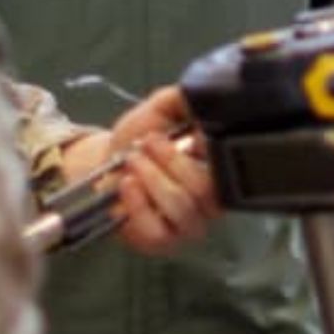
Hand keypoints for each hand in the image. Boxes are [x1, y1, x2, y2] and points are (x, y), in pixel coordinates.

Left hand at [101, 84, 216, 253]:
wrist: (104, 166)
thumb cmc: (138, 140)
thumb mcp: (161, 109)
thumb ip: (182, 97)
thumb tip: (202, 91)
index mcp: (219, 168)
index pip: (229, 164)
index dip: (207, 148)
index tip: (185, 132)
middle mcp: (211, 200)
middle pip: (206, 188)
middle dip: (171, 161)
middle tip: (148, 143)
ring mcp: (189, 224)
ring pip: (182, 205)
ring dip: (152, 177)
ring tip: (133, 161)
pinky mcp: (163, 242)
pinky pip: (157, 229)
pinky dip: (138, 203)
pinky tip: (128, 185)